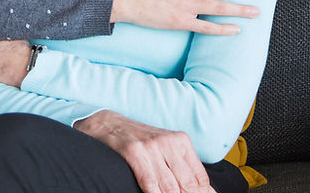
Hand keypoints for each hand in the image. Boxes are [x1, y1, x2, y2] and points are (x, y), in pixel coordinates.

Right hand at [75, 110, 214, 192]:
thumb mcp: (165, 148)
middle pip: (188, 184)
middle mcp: (168, 142)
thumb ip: (184, 169)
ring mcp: (150, 146)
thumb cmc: (139, 140)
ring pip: (170, 186)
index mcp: (181, 141)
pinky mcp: (133, 151)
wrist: (108, 123)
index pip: (201, 178)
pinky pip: (149, 181)